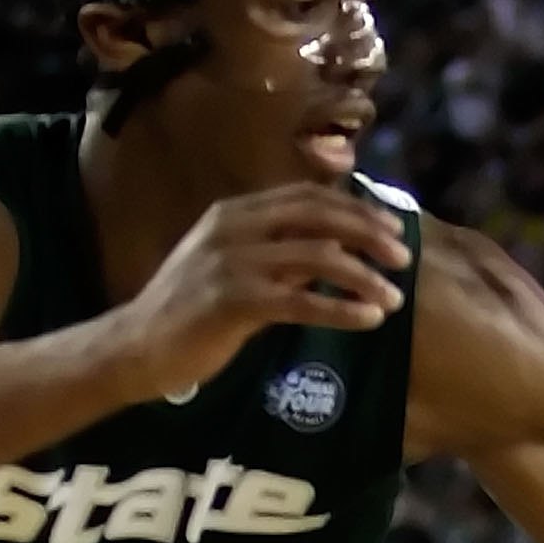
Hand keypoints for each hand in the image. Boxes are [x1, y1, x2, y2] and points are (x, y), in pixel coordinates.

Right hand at [101, 187, 411, 401]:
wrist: (139, 346)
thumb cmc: (193, 311)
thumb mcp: (238, 269)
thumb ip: (282, 255)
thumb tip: (340, 250)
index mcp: (236, 213)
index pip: (308, 197)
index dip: (355, 208)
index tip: (392, 228)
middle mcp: (233, 227)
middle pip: (318, 216)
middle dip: (368, 233)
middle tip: (404, 257)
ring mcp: (231, 262)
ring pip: (316, 257)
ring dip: (363, 275)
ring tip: (394, 297)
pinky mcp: (232, 301)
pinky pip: (301, 302)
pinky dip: (340, 309)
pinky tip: (369, 318)